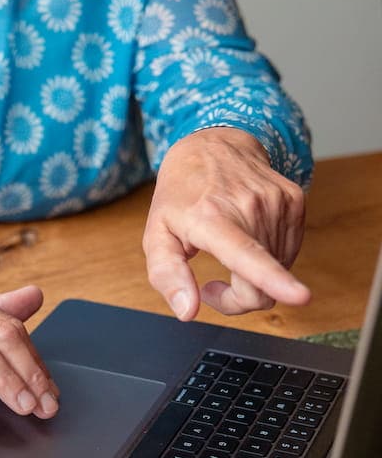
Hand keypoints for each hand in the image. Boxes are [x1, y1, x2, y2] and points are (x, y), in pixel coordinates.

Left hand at [142, 127, 309, 318]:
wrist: (212, 145)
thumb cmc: (181, 195)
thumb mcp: (157, 235)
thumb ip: (168, 276)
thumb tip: (188, 312)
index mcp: (213, 218)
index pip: (248, 255)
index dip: (275, 281)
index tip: (300, 296)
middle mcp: (250, 207)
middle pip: (261, 286)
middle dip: (238, 299)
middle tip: (210, 286)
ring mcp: (278, 202)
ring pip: (278, 274)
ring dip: (253, 279)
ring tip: (228, 256)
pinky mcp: (295, 202)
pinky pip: (288, 256)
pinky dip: (269, 261)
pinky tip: (248, 241)